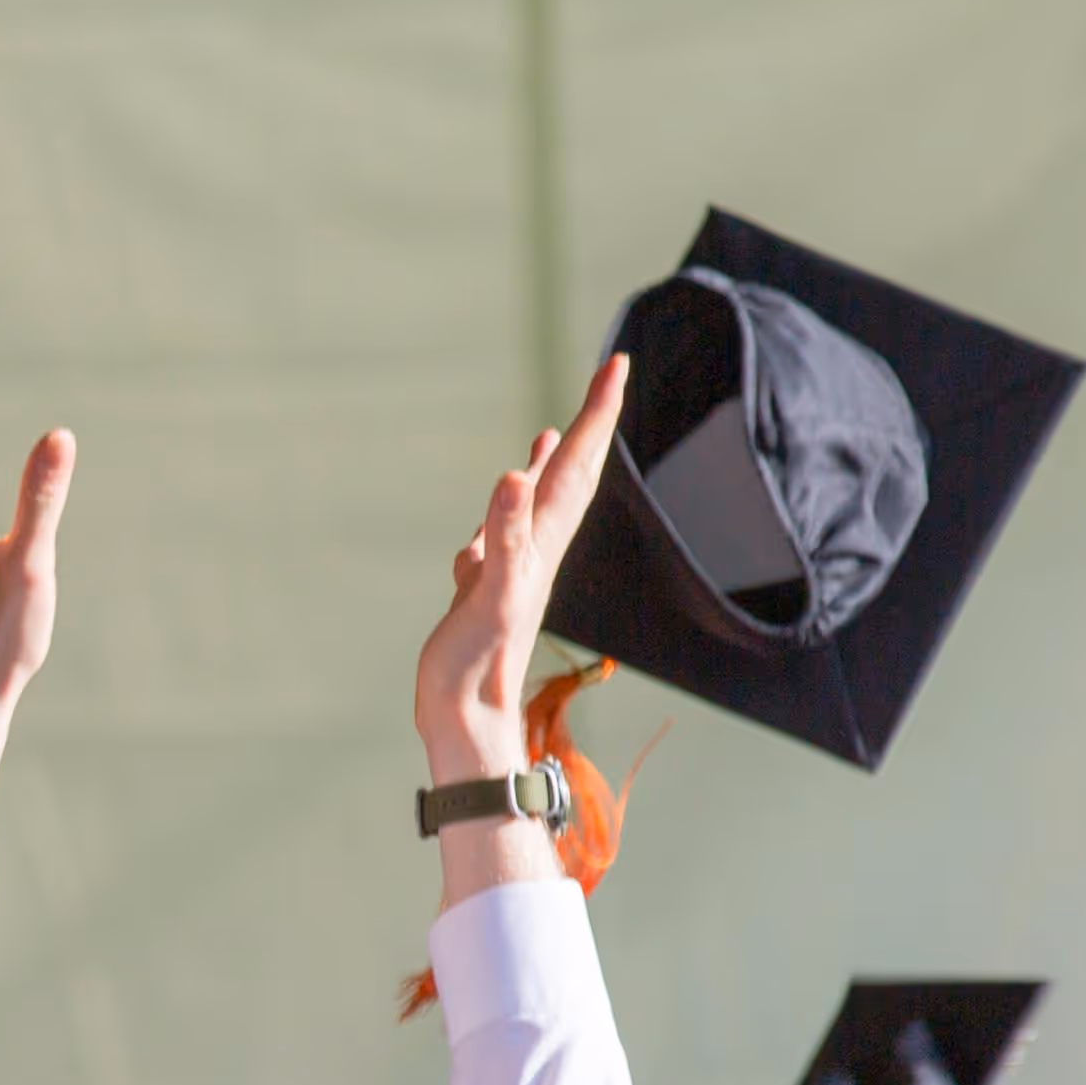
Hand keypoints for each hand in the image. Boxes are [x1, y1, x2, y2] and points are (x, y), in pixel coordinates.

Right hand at [416, 354, 630, 781]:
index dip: (597, 412)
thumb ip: (503, 539)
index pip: (577, 464)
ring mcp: (514, 566)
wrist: (468, 720)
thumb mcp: (489, 597)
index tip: (617, 364)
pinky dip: (511, 503)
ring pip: (542, 500)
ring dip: (554, 461)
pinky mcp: (488, 585)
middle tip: (609, 375)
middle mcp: (536, 547)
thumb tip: (513, 477)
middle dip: (590, 423)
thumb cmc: (476, 665)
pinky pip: (506, 530)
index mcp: (541, 541)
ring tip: (559, 429)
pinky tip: (506, 499)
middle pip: (571, 473)